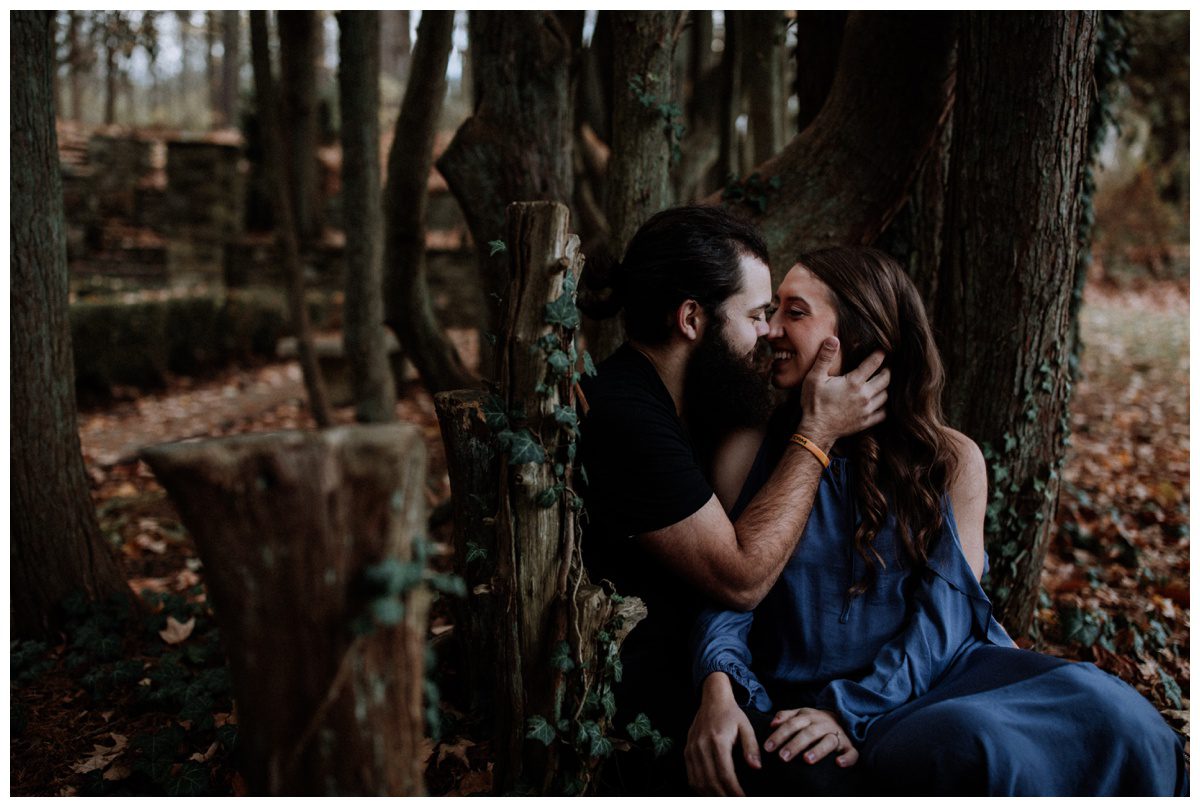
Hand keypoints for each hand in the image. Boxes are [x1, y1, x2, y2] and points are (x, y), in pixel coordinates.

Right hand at [685, 673, 760, 794]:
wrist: (712, 699)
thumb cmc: (731, 714)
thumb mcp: (746, 727)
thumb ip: (751, 747)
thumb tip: (756, 767)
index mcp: (717, 741)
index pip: (725, 774)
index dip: (734, 791)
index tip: (743, 799)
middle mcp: (701, 747)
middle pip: (710, 782)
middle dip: (723, 797)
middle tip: (736, 803)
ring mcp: (691, 750)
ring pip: (698, 782)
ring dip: (711, 796)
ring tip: (724, 800)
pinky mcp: (687, 752)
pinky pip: (691, 776)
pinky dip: (700, 789)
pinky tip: (710, 794)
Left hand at [764, 707, 858, 767]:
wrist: (841, 719)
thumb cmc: (814, 721)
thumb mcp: (800, 714)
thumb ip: (785, 716)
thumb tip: (772, 724)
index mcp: (809, 716)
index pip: (792, 724)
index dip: (779, 735)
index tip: (768, 748)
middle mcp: (823, 724)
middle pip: (808, 733)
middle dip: (795, 744)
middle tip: (782, 757)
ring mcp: (837, 735)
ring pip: (829, 741)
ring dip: (818, 750)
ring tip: (807, 760)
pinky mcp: (849, 746)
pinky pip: (851, 752)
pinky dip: (846, 758)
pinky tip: (838, 763)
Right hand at [799, 338, 888, 445]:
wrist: (816, 430)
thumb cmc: (814, 403)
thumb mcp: (815, 377)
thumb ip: (825, 358)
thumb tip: (833, 339)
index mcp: (853, 382)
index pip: (873, 364)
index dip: (880, 355)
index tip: (882, 350)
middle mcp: (864, 395)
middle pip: (885, 379)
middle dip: (887, 370)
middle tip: (884, 366)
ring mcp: (867, 410)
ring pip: (886, 395)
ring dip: (885, 387)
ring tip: (882, 382)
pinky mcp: (866, 422)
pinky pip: (883, 413)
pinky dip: (884, 406)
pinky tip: (879, 402)